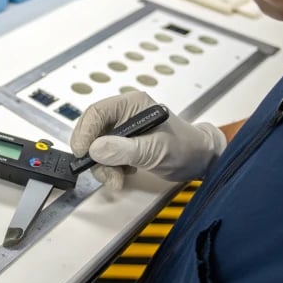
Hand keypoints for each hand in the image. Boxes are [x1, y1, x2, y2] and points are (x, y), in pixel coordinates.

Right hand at [70, 91, 226, 188]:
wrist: (199, 160)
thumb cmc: (185, 147)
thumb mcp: (154, 149)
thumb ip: (124, 149)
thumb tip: (96, 149)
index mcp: (131, 104)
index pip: (97, 112)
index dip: (85, 132)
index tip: (83, 153)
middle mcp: (124, 114)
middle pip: (93, 131)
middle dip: (95, 155)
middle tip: (104, 173)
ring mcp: (123, 130)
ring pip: (97, 147)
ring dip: (103, 167)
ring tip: (118, 178)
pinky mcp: (123, 145)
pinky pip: (105, 156)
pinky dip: (110, 169)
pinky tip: (125, 173)